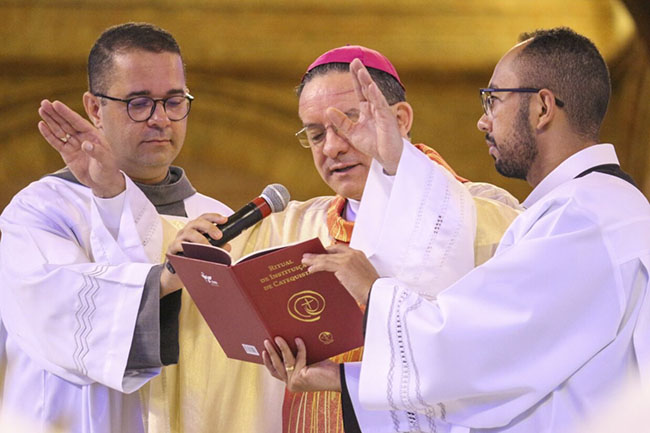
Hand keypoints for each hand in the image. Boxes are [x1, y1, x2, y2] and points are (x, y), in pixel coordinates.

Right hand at [38, 99, 124, 197]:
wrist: (103, 183)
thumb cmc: (108, 170)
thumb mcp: (106, 161)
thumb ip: (97, 152)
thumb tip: (85, 144)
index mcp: (93, 135)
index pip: (78, 122)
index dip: (67, 113)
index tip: (56, 104)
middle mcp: (83, 137)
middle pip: (67, 123)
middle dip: (56, 113)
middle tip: (44, 103)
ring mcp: (74, 144)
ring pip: (60, 130)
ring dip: (50, 120)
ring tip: (41, 109)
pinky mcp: (67, 153)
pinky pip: (56, 142)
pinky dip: (49, 134)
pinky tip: (42, 125)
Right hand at [160, 213, 228, 296]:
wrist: (176, 270)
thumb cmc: (192, 256)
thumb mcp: (207, 250)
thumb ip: (218, 247)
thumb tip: (227, 246)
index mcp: (197, 229)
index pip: (205, 218)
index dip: (214, 217)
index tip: (224, 220)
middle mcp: (187, 231)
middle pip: (197, 222)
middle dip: (209, 227)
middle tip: (219, 236)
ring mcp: (179, 239)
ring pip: (188, 232)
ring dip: (200, 239)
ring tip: (208, 247)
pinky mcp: (172, 248)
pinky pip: (177, 245)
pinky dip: (186, 247)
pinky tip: (193, 252)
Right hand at [262, 337, 340, 392]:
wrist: (337, 378)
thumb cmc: (325, 370)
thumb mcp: (306, 363)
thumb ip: (296, 358)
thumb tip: (289, 340)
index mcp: (292, 382)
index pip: (275, 372)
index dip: (268, 362)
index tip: (263, 351)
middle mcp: (291, 384)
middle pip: (276, 366)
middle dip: (271, 352)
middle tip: (266, 341)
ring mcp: (294, 382)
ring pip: (284, 361)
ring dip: (280, 348)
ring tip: (277, 338)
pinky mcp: (300, 377)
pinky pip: (298, 358)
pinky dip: (299, 348)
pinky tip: (299, 340)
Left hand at [302, 244, 377, 304]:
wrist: (377, 293)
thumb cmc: (372, 289)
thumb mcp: (361, 277)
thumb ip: (350, 273)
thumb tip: (338, 276)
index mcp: (359, 255)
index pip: (340, 249)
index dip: (328, 251)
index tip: (321, 254)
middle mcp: (353, 254)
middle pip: (331, 251)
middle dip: (318, 254)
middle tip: (308, 256)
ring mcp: (348, 259)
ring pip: (326, 257)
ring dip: (313, 259)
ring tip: (304, 261)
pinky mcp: (342, 266)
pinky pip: (325, 264)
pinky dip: (316, 266)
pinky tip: (310, 269)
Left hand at [325, 58, 403, 174]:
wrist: (387, 158)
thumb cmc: (373, 144)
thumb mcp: (352, 132)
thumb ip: (341, 122)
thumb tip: (328, 109)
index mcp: (367, 110)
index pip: (360, 90)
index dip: (356, 78)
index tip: (351, 65)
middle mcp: (375, 108)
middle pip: (367, 87)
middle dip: (361, 74)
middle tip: (355, 60)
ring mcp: (382, 112)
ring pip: (374, 94)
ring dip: (368, 82)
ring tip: (361, 71)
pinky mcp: (387, 120)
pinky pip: (381, 106)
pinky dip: (376, 96)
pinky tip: (371, 87)